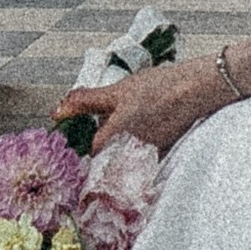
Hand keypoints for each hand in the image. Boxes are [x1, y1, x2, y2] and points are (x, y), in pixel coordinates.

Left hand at [56, 57, 231, 151]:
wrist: (194, 91)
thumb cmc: (157, 88)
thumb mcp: (116, 91)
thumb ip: (84, 102)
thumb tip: (56, 111)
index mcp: (113, 138)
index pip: (91, 151)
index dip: (88, 139)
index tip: (90, 131)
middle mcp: (127, 155)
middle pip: (105, 160)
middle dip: (104, 148)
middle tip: (112, 126)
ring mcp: (143, 159)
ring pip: (121, 161)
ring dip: (119, 150)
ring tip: (132, 125)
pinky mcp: (157, 158)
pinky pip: (138, 161)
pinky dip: (136, 150)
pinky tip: (145, 129)